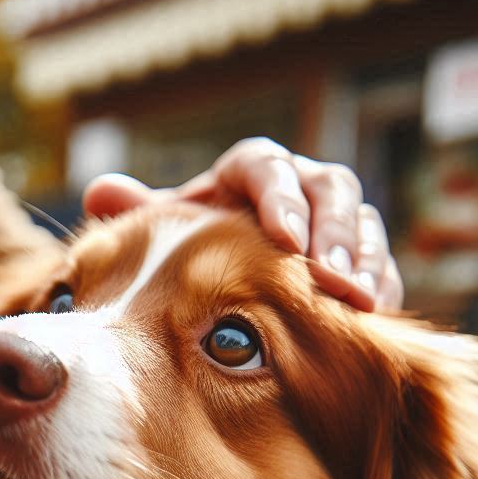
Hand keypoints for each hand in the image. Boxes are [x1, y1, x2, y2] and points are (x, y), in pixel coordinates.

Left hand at [83, 137, 403, 312]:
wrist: (216, 297)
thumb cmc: (186, 259)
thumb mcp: (164, 241)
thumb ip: (140, 217)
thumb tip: (100, 191)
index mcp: (243, 177)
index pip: (264, 165)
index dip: (278, 196)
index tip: (282, 237)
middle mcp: (292, 190)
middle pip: (326, 187)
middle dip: (331, 230)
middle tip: (329, 274)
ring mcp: (329, 223)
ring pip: (360, 222)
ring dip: (360, 258)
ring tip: (356, 299)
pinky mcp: (354, 258)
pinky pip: (377, 261)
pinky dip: (377, 282)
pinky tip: (372, 313)